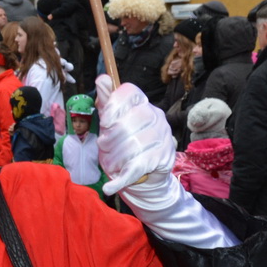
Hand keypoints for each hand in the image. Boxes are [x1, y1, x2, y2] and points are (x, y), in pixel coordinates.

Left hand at [95, 74, 175, 196]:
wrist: (145, 173)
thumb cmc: (124, 142)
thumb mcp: (111, 122)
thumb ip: (107, 102)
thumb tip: (102, 79)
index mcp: (142, 102)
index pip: (129, 92)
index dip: (114, 106)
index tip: (105, 122)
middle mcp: (156, 115)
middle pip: (129, 122)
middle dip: (111, 139)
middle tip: (103, 148)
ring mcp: (163, 136)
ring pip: (133, 146)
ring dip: (114, 159)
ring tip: (110, 163)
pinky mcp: (163, 158)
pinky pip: (138, 168)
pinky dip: (121, 179)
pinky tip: (109, 187)